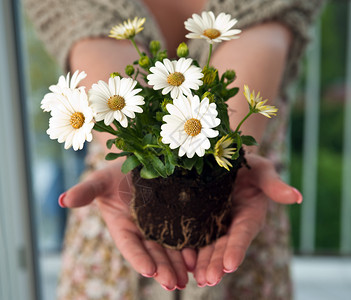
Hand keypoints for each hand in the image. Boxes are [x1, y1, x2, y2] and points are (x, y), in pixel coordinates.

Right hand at [59, 160, 196, 290]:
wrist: (136, 163)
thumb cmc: (114, 174)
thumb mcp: (100, 181)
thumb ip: (85, 192)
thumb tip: (63, 200)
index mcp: (122, 226)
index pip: (130, 246)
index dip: (139, 258)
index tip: (148, 271)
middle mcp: (141, 230)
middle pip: (153, 253)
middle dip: (163, 268)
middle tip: (173, 283)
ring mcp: (159, 226)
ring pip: (169, 249)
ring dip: (177, 264)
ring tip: (187, 278)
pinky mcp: (174, 218)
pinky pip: (182, 236)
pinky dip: (189, 248)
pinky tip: (196, 259)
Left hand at [193, 153, 301, 286]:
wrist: (226, 158)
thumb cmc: (249, 165)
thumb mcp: (262, 170)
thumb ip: (275, 185)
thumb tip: (297, 197)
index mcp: (250, 216)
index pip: (243, 235)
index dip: (237, 249)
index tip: (230, 265)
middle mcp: (232, 224)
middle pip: (224, 246)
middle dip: (217, 263)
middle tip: (208, 279)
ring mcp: (215, 224)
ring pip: (209, 247)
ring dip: (203, 263)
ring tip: (196, 278)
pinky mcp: (200, 220)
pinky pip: (194, 237)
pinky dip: (189, 250)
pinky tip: (182, 262)